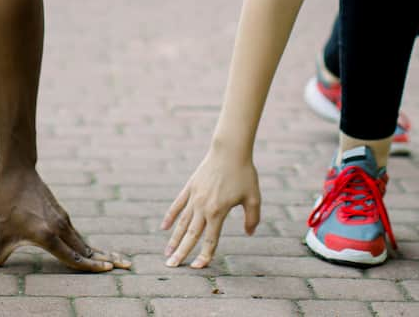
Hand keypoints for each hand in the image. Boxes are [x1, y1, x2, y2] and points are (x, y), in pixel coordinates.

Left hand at [0, 167, 130, 271]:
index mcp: (47, 236)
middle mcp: (60, 228)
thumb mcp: (1, 234)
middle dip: (107, 260)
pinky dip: (90, 245)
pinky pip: (79, 235)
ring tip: (121, 261)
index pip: (72, 257)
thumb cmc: (8, 205)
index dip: (91, 266)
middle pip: (87, 249)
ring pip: (85, 241)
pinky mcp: (63, 216)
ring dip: (102, 252)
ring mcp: (64, 221)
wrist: (17, 175)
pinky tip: (97, 252)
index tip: (109, 270)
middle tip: (128, 267)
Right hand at [161, 149, 260, 268]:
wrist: (229, 150)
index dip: (204, 255)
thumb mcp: (253, 197)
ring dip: (174, 239)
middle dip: (181, 252)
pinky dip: (170, 216)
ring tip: (167, 252)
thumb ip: (252, 218)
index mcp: (218, 212)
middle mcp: (203, 207)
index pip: (210, 239)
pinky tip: (164, 227)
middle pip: (190, 235)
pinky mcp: (190, 187)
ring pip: (181, 223)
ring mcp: (194, 197)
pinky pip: (178, 205)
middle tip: (171, 265)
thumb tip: (249, 232)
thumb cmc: (244, 173)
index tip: (197, 267)